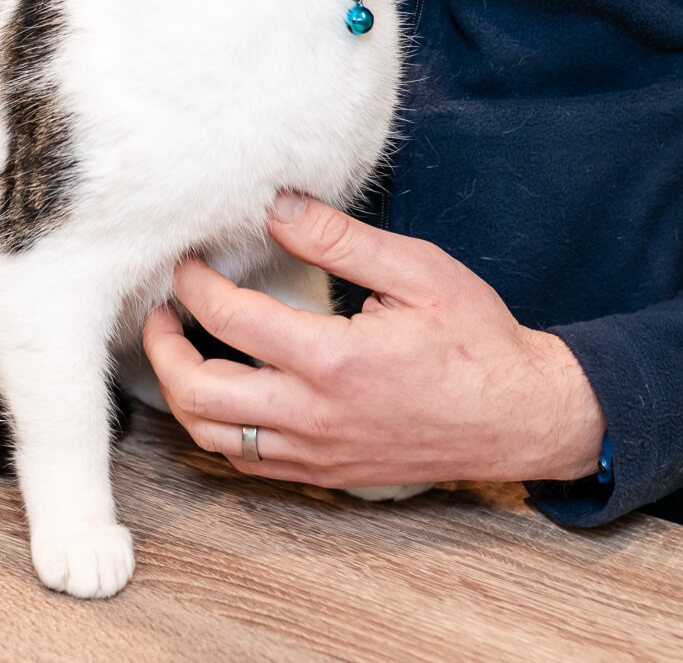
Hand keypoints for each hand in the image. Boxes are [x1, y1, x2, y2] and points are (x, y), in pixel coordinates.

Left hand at [142, 193, 604, 487]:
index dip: (194, 284)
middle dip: (163, 347)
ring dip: (182, 393)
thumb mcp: (417, 271)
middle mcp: (315, 417)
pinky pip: (246, 463)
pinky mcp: (324, 475)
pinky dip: (217, 429)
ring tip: (178, 349)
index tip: (189, 262)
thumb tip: (276, 207)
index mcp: (335, 361)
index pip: (230, 320)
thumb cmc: (477, 340)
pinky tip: (220, 392)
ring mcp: (317, 454)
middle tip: (160, 311)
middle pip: (198, 395)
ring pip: (213, 438)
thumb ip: (339, 239)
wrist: (522, 416)